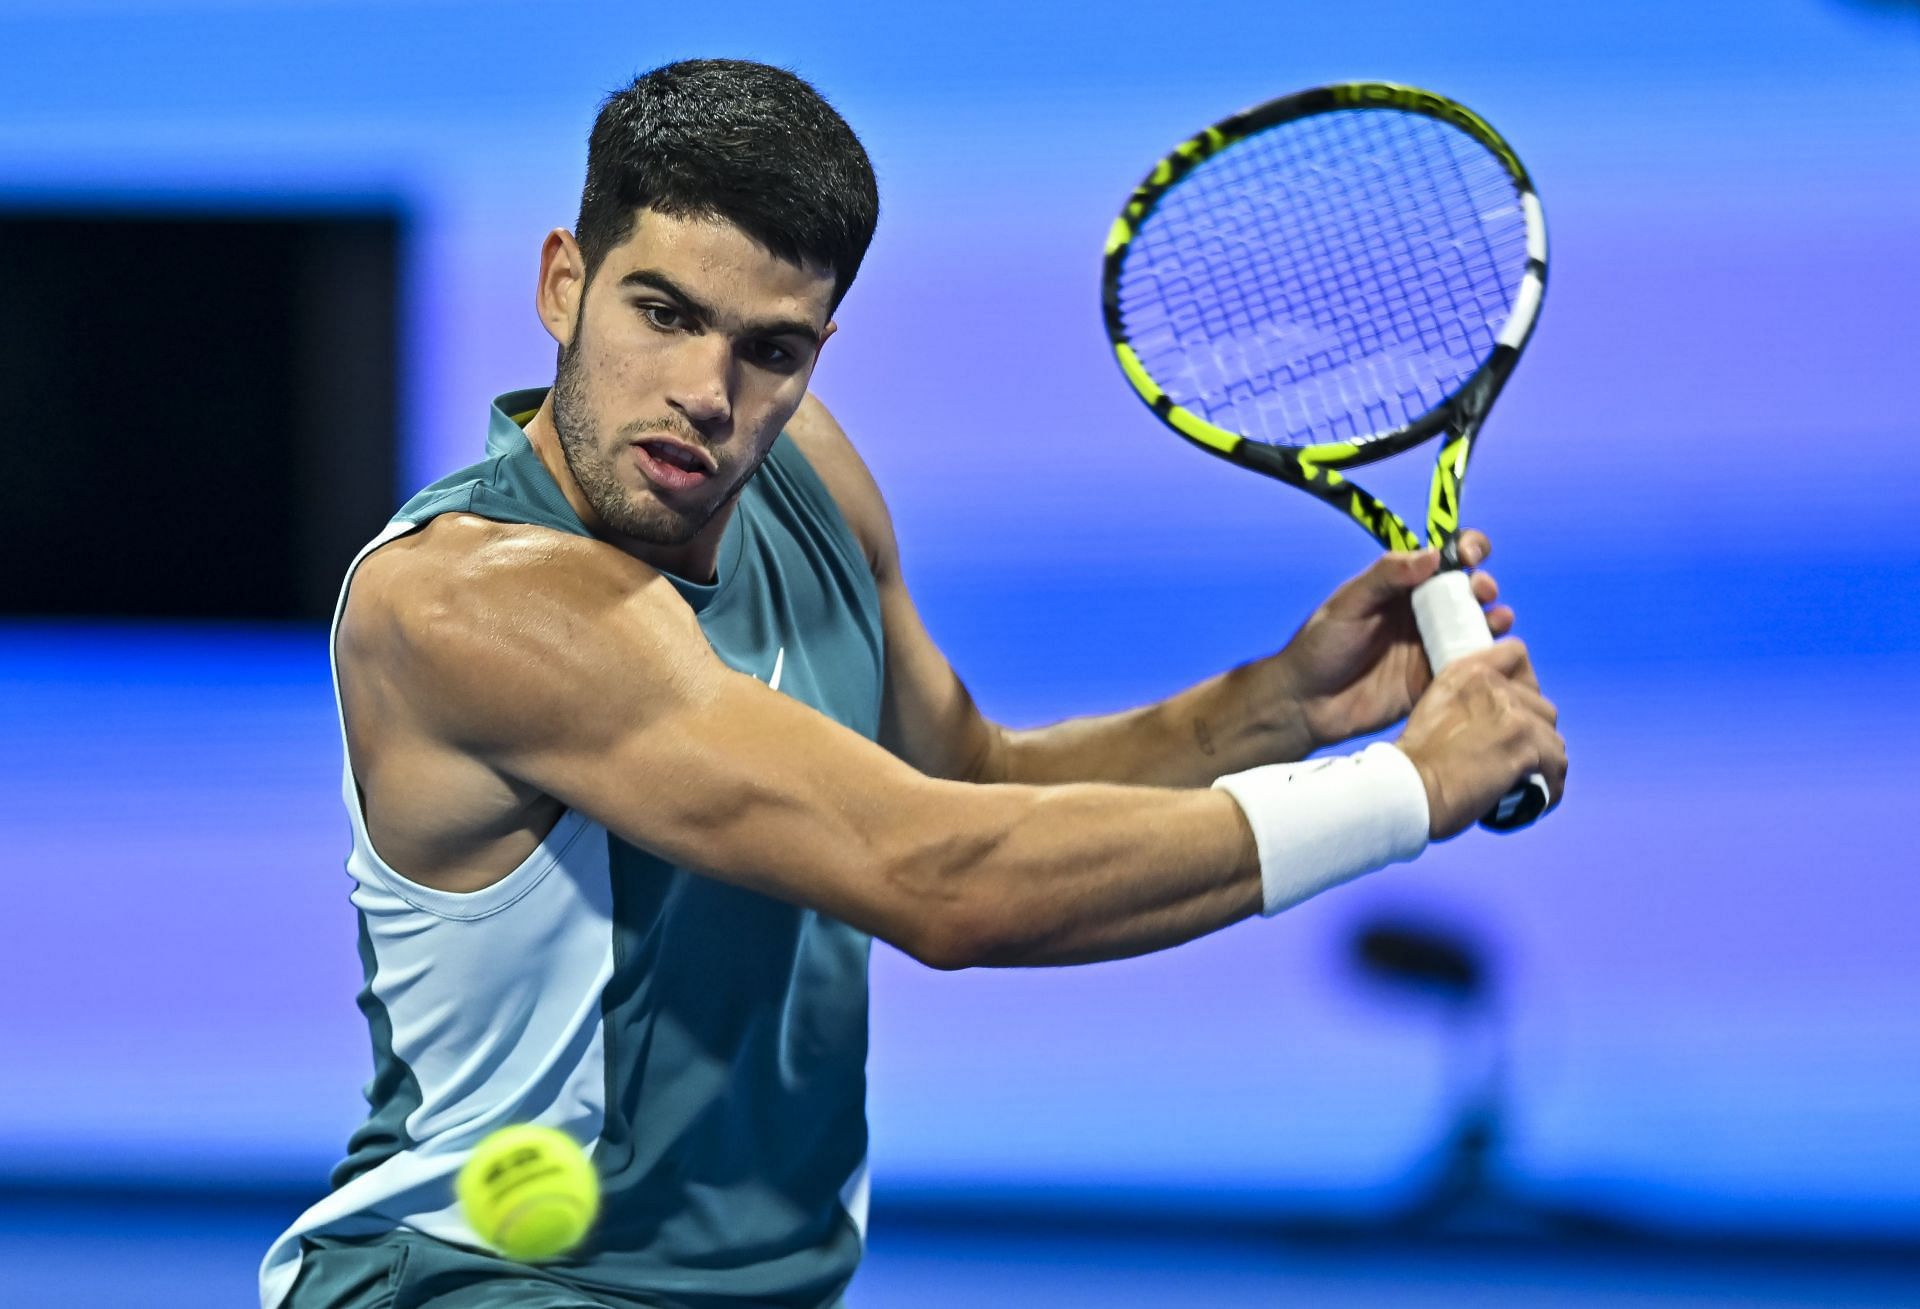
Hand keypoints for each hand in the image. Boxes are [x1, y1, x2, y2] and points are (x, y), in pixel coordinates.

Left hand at [1276, 530, 1511, 749]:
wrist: (1307, 703)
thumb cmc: (1320, 646)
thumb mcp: (1349, 603)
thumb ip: (1386, 576)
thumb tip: (1433, 554)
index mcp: (1403, 586)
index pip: (1445, 557)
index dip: (1466, 548)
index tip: (1470, 555)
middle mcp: (1424, 613)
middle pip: (1469, 590)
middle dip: (1483, 584)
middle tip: (1480, 591)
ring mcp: (1433, 646)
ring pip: (1477, 626)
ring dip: (1495, 617)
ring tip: (1495, 619)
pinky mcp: (1437, 680)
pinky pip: (1472, 667)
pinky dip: (1488, 657)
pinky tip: (1491, 654)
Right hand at [1395, 640, 1565, 838]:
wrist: (1408, 790)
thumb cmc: (1414, 764)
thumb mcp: (1434, 709)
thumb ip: (1469, 701)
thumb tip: (1500, 720)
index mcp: (1467, 671)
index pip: (1516, 655)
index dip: (1524, 686)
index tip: (1515, 713)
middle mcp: (1492, 685)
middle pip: (1541, 706)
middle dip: (1534, 734)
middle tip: (1514, 760)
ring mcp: (1512, 714)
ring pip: (1552, 738)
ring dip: (1543, 762)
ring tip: (1525, 783)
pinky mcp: (1524, 746)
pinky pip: (1557, 765)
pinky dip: (1550, 785)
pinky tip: (1533, 800)